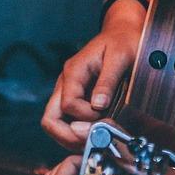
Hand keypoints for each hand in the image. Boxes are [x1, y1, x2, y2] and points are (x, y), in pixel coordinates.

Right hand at [40, 12, 142, 148]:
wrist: (123, 33)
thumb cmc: (123, 41)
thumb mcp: (120, 57)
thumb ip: (107, 81)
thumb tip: (97, 107)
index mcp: (74, 71)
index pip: (68, 105)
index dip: (86, 117)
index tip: (106, 116)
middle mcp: (65, 83)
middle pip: (50, 119)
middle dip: (69, 136)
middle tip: (93, 142)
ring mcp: (68, 92)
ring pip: (56, 124)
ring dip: (72, 137)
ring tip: (96, 141)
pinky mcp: (76, 99)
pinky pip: (68, 121)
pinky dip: (78, 133)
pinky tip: (96, 135)